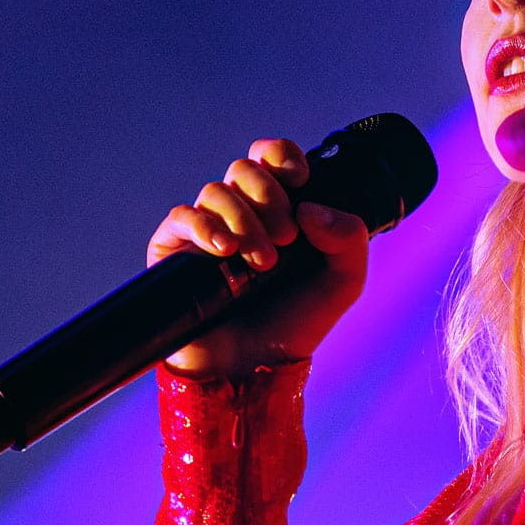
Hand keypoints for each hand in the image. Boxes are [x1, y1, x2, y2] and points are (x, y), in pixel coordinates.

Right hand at [147, 137, 369, 378]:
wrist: (255, 369)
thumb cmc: (296, 322)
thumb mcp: (343, 281)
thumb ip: (348, 239)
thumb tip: (311, 207)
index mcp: (279, 207)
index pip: (272, 157)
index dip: (283, 156)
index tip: (301, 180)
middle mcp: (241, 212)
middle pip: (245, 169)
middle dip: (270, 197)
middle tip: (287, 239)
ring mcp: (207, 228)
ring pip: (216, 191)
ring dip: (245, 219)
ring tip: (264, 263)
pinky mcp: (175, 250)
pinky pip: (182, 216)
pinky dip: (205, 226)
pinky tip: (225, 249)